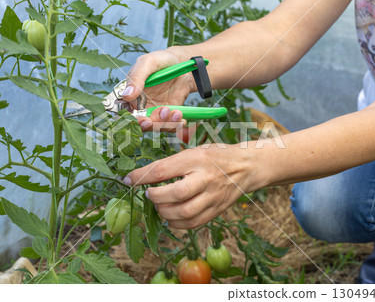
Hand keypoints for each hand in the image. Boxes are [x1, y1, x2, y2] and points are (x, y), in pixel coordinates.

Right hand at [123, 50, 194, 130]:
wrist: (182, 63)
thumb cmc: (161, 60)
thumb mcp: (149, 63)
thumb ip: (137, 77)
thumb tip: (127, 95)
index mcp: (130, 95)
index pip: (126, 113)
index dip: (134, 121)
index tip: (146, 120)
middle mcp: (140, 106)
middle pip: (142, 124)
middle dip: (153, 124)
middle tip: (164, 113)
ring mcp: (154, 112)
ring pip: (157, 127)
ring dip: (167, 123)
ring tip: (177, 112)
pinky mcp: (168, 115)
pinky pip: (170, 126)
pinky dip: (176, 125)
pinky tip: (182, 119)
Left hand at [124, 144, 259, 228]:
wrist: (246, 167)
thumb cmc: (216, 156)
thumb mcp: (194, 150)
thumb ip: (173, 163)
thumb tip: (145, 175)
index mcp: (197, 158)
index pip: (163, 169)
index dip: (141, 176)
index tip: (128, 179)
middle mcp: (205, 178)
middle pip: (175, 193)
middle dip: (155, 197)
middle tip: (149, 194)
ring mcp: (213, 197)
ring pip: (183, 213)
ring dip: (164, 212)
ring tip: (160, 205)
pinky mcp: (217, 210)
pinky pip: (193, 223)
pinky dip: (177, 223)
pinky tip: (171, 216)